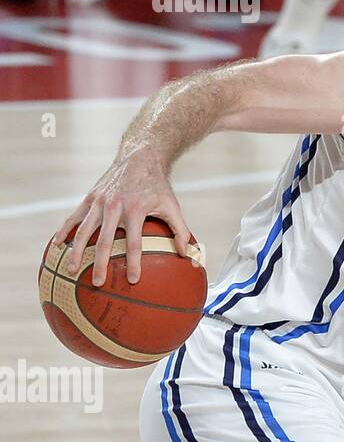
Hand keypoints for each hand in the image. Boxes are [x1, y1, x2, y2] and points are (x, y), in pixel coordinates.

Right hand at [57, 149, 191, 287]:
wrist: (139, 157)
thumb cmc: (157, 186)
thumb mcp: (172, 206)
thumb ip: (180, 231)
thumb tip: (187, 255)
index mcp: (135, 210)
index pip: (134, 243)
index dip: (133, 262)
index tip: (132, 280)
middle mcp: (115, 206)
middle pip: (105, 241)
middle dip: (100, 263)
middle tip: (97, 283)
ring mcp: (99, 202)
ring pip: (84, 230)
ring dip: (77, 251)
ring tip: (71, 270)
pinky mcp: (89, 198)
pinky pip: (74, 218)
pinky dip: (64, 231)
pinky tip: (58, 246)